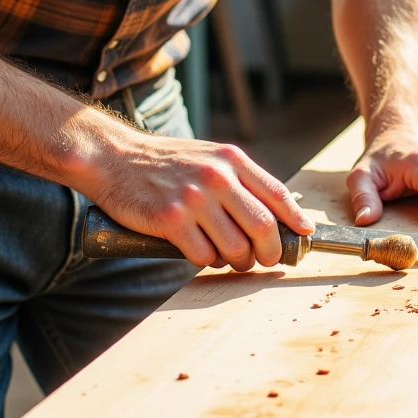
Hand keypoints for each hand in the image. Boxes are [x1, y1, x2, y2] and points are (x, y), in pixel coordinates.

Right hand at [82, 114, 314, 270]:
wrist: (114, 157)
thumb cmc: (165, 161)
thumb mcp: (208, 155)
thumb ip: (239, 178)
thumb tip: (275, 211)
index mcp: (231, 159)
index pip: (277, 193)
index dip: (295, 219)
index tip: (303, 235)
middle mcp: (217, 177)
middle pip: (263, 226)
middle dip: (270, 251)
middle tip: (264, 259)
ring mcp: (194, 199)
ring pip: (235, 247)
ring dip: (237, 261)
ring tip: (230, 259)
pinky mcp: (171, 220)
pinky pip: (203, 256)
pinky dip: (207, 261)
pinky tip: (200, 252)